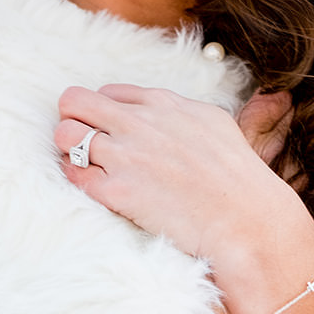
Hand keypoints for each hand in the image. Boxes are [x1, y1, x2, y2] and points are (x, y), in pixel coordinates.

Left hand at [55, 84, 313, 313]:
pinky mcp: (117, 192)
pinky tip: (93, 185)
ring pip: (65, 135)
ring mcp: (126, 156)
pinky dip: (76, 177)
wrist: (247, 222)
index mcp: (163, 103)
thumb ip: (180, 111)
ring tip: (85, 164)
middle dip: (73, 119)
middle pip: (73, 102)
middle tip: (84, 141)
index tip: (109, 130)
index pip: (106, 92)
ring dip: (70, 149)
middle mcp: (139, 123)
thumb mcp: (214, 123)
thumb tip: (161, 109)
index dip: (102, 112)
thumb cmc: (238, 176)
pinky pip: (73, 175)